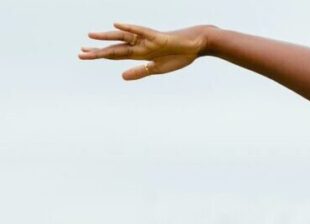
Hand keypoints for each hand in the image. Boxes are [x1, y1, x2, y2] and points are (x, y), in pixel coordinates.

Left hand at [78, 21, 210, 80]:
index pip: (114, 54)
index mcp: (138, 54)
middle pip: (114, 47)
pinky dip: (128, 28)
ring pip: (122, 37)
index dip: (99, 55)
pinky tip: (115, 25)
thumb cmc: (177, 56)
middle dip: (98, 51)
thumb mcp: (156, 69)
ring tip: (91, 36)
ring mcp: (146, 40)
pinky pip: (139, 31)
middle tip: (80, 53)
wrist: (194, 46)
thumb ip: (139, 72)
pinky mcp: (156, 36)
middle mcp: (138, 45)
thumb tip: (121, 77)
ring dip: (107, 37)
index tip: (83, 56)